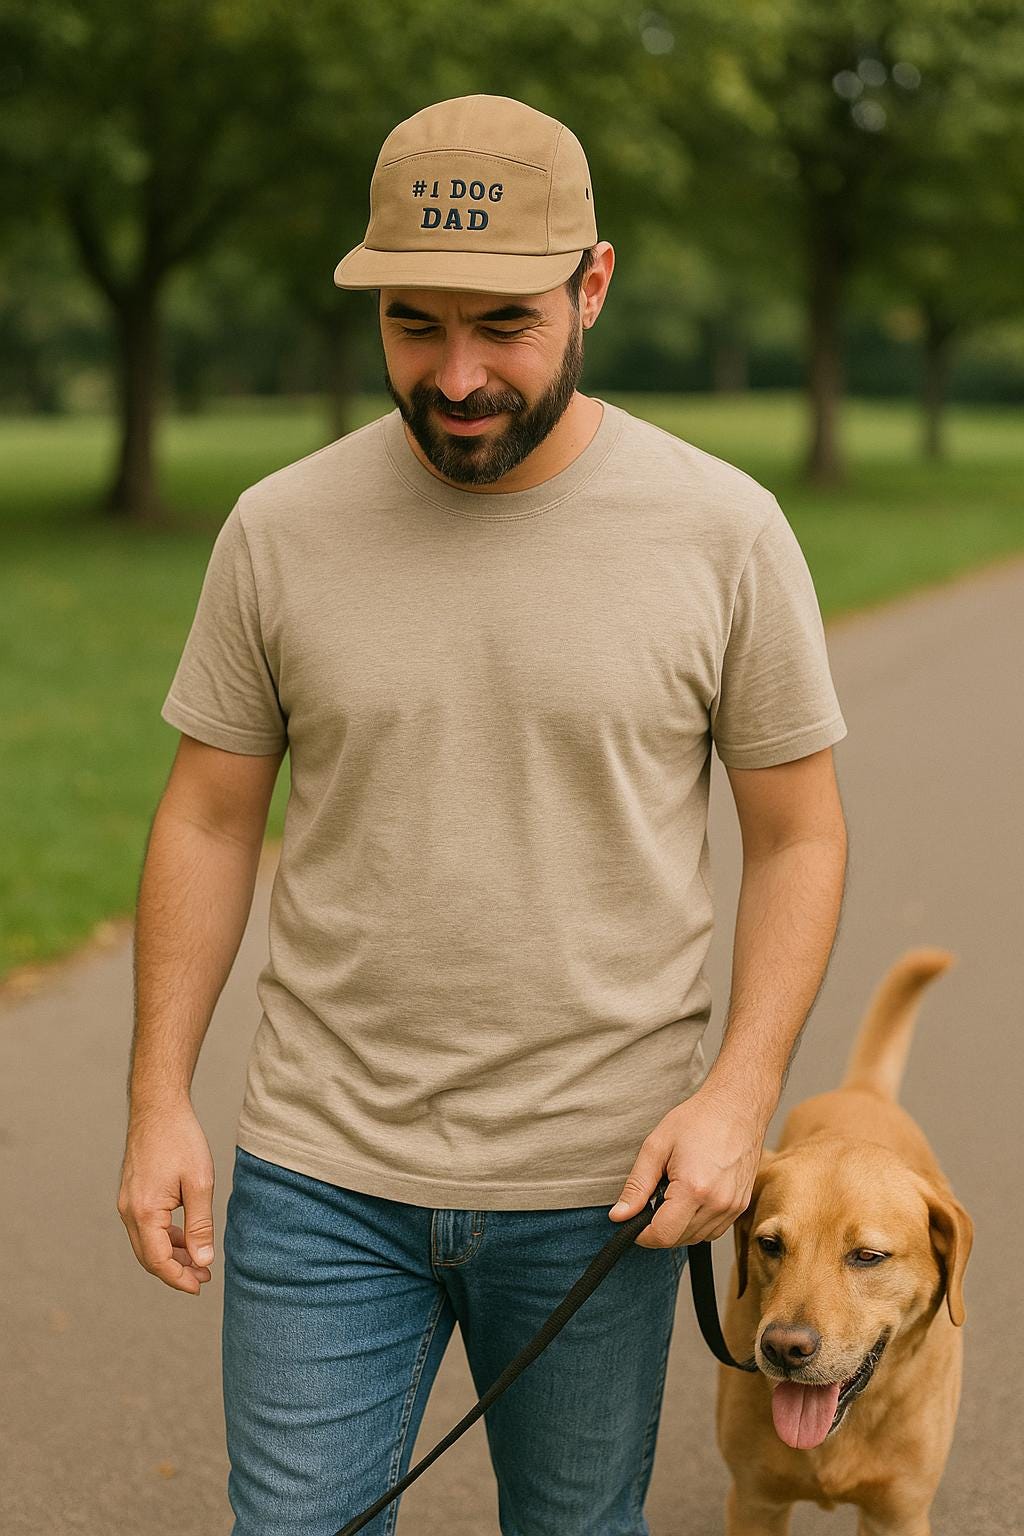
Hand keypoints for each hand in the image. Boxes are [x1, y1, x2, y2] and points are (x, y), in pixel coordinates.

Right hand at [117, 1100, 216, 1293]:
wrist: (158, 1108)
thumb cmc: (181, 1139)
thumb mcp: (199, 1183)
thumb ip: (200, 1225)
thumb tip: (202, 1260)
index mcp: (144, 1212)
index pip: (158, 1261)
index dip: (179, 1278)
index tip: (200, 1286)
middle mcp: (129, 1211)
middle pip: (149, 1257)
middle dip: (175, 1271)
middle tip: (203, 1277)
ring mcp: (127, 1202)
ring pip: (146, 1243)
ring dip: (170, 1256)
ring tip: (198, 1261)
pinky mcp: (132, 1194)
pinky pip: (145, 1227)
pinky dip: (164, 1238)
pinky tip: (185, 1238)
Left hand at [607, 1083, 768, 1248]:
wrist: (737, 1107)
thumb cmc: (700, 1119)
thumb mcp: (657, 1146)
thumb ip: (637, 1186)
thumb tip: (620, 1215)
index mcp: (694, 1189)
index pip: (663, 1235)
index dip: (642, 1235)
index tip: (634, 1224)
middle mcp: (718, 1203)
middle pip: (679, 1240)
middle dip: (659, 1228)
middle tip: (654, 1199)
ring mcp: (733, 1207)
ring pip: (696, 1238)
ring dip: (679, 1227)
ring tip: (674, 1194)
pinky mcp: (741, 1205)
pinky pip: (713, 1230)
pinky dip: (698, 1223)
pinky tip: (692, 1198)